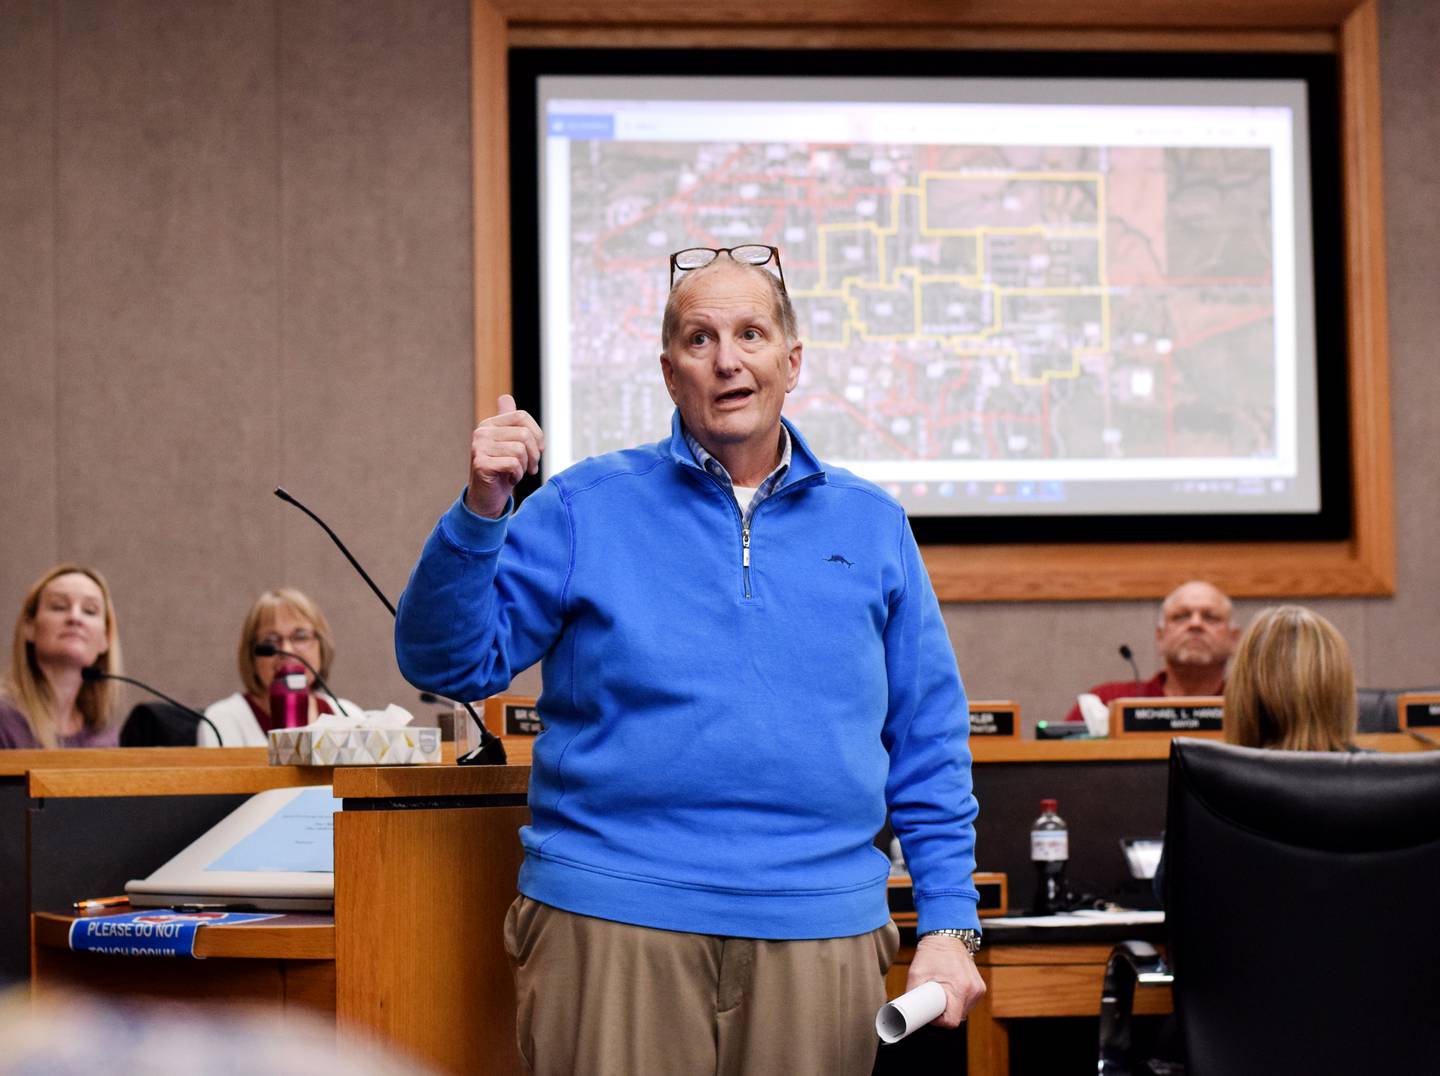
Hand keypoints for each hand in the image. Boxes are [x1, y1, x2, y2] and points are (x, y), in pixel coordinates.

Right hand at [467, 394, 544, 518]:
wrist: (487, 497)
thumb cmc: (502, 471)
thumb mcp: (508, 444)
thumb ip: (509, 422)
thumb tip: (505, 397)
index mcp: (490, 424)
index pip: (522, 416)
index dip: (537, 434)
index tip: (538, 451)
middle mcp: (482, 432)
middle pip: (524, 434)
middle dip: (534, 454)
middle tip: (530, 468)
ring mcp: (479, 447)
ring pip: (520, 450)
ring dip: (524, 466)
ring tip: (517, 473)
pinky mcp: (480, 464)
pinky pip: (513, 464)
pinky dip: (517, 475)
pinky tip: (509, 480)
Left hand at [906, 933, 985, 1026]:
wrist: (947, 935)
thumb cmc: (932, 953)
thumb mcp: (916, 973)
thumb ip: (911, 994)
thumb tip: (905, 1011)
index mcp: (959, 988)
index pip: (952, 1021)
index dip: (938, 1021)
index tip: (930, 1014)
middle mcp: (973, 991)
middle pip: (957, 1017)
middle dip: (944, 1013)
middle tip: (932, 1001)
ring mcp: (978, 989)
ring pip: (964, 1011)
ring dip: (952, 1007)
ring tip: (942, 992)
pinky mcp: (980, 987)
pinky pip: (968, 1002)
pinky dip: (959, 1000)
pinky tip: (951, 989)